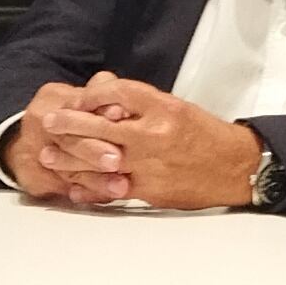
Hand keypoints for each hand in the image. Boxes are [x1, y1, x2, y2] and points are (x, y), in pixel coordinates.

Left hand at [17, 72, 263, 209]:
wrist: (236, 168)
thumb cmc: (206, 136)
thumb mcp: (177, 108)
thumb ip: (142, 106)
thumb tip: (106, 103)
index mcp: (163, 108)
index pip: (116, 93)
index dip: (90, 96)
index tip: (76, 99)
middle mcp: (154, 134)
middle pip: (99, 127)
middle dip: (69, 125)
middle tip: (49, 122)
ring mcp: (150, 165)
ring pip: (98, 162)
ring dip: (69, 159)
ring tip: (49, 156)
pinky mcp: (150, 191)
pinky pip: (111, 189)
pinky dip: (90, 188)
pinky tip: (73, 186)